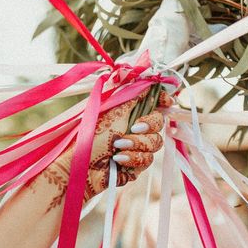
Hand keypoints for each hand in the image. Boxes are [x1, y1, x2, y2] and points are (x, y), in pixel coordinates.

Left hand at [40, 90, 170, 209]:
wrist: (81, 167)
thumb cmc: (91, 136)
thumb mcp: (113, 111)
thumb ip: (135, 95)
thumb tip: (151, 80)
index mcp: (129, 112)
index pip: (154, 103)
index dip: (163, 100)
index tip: (167, 101)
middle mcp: (135, 128)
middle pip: (160, 123)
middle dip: (148, 125)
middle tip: (134, 127)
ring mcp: (137, 148)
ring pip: (156, 144)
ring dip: (136, 145)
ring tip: (117, 147)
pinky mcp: (136, 166)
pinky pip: (147, 161)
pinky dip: (132, 159)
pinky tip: (117, 160)